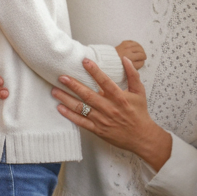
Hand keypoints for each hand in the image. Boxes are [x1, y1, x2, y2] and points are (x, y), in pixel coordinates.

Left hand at [54, 57, 172, 169]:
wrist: (141, 137)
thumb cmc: (139, 113)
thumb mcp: (139, 92)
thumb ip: (133, 75)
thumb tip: (125, 59)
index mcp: (120, 97)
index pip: (105, 81)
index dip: (94, 71)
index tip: (84, 61)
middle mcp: (109, 108)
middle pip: (88, 94)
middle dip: (73, 85)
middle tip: (61, 77)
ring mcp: (102, 119)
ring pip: (82, 108)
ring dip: (67, 99)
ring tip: (55, 91)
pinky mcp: (98, 129)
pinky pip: (81, 122)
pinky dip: (70, 115)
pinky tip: (60, 108)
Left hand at [115, 40, 146, 69]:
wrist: (107, 59)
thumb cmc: (116, 65)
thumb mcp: (126, 71)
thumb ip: (135, 67)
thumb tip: (142, 61)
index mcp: (128, 64)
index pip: (141, 62)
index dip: (142, 62)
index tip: (141, 61)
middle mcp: (128, 56)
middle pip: (142, 54)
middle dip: (143, 56)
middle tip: (143, 56)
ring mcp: (126, 49)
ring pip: (139, 47)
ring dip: (141, 49)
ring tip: (140, 51)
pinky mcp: (124, 43)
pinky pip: (133, 42)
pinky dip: (136, 44)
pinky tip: (135, 47)